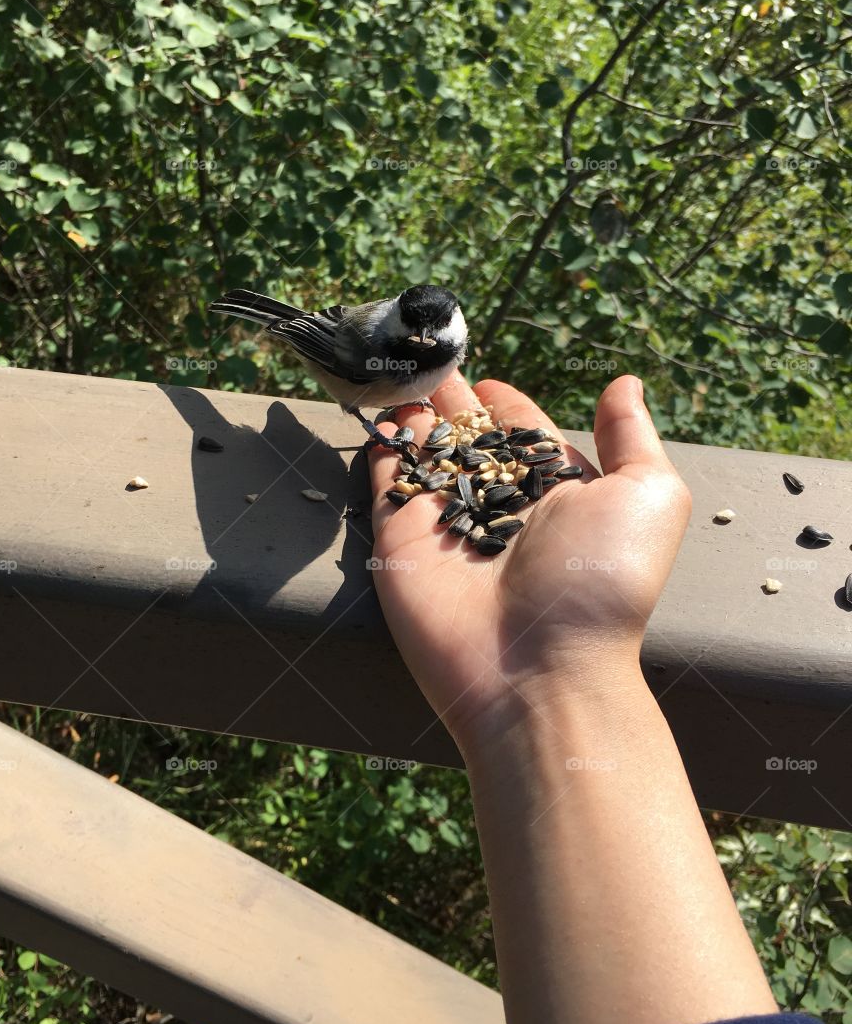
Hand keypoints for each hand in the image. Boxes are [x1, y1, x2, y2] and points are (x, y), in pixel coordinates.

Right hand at [368, 372, 690, 755]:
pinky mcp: (400, 539)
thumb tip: (625, 383)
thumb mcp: (646, 496)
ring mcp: (447, 521)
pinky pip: (387, 483)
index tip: (487, 378)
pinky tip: (378, 413)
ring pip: (426, 453)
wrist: (538, 667)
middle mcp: (500, 504)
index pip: (525, 434)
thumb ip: (631, 436)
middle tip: (429, 356)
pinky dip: (382, 449)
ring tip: (399, 371)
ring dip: (413, 414)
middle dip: (452, 401)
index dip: (507, 404)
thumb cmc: (602, 583)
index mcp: (556, 491)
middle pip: (470, 438)